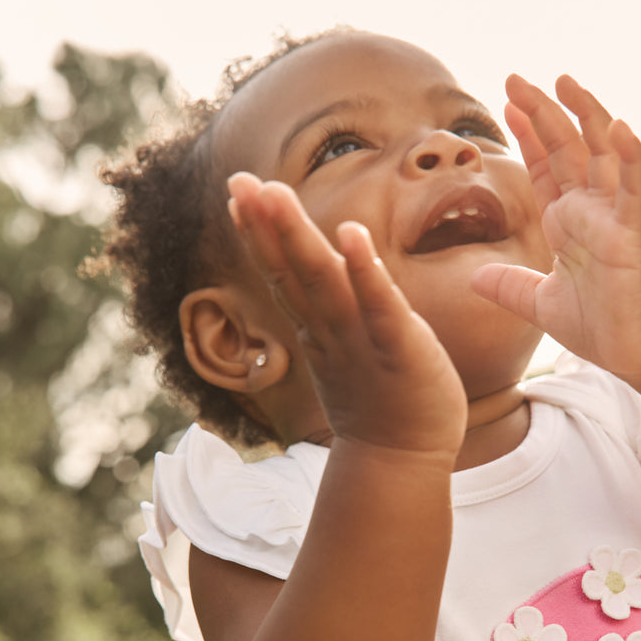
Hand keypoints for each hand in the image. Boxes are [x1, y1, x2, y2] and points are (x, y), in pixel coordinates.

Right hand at [227, 174, 467, 459]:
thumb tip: (324, 277)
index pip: (283, 274)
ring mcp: (361, 339)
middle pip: (292, 271)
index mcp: (319, 327)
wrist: (403, 459)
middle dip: (265, 225)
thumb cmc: (382, 400)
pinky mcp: (399, 349)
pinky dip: (364, 270)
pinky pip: (380, 306)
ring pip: (323, 282)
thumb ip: (334, 310)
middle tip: (238, 181)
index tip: (237, 192)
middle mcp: (332, 330)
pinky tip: (351, 234)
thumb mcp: (347, 347)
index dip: (259, 233)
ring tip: (275, 194)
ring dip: (298, 237)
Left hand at [471, 74, 640, 381]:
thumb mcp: (540, 304)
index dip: (528, 136)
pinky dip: (631, 158)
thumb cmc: (603, 326)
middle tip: (516, 78)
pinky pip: (636, 190)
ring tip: (566, 82)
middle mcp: (592, 212)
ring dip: (588, 117)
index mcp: (568, 223)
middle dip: (544, 113)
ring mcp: (615, 219)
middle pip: (568, 150)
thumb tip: (473, 278)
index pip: (546, 168)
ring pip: (604, 156)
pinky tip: (621, 127)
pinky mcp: (635, 236)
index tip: (507, 104)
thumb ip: (509, 287)